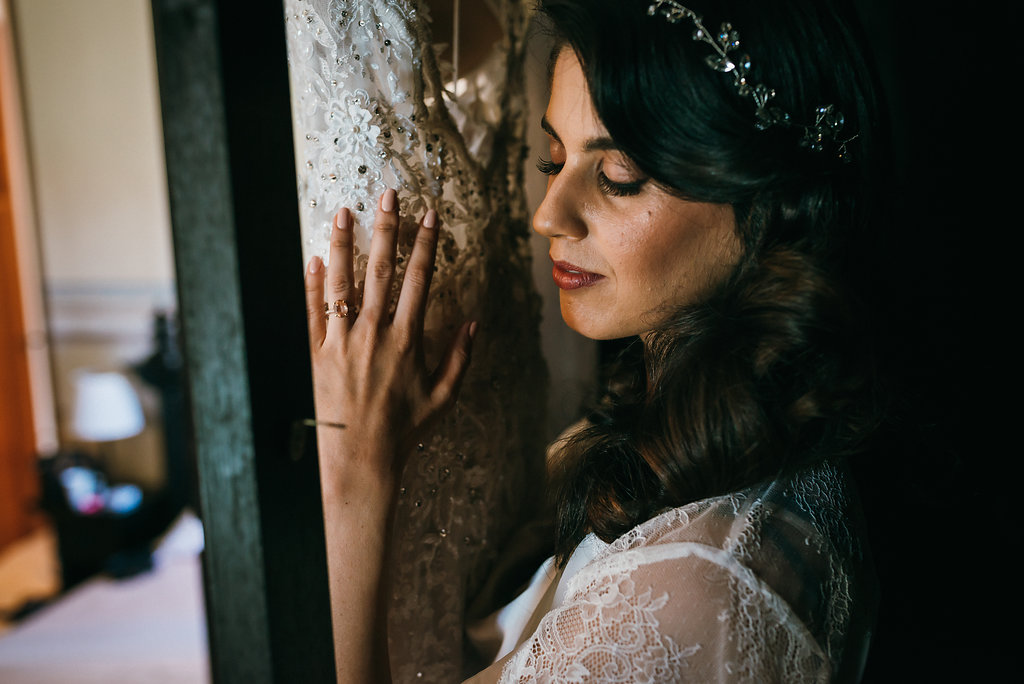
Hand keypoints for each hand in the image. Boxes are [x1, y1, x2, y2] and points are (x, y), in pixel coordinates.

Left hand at [304, 189, 475, 497]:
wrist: (358, 461)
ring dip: (344, 244)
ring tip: (343, 212)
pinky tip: (312, 260)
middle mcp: (373, 333)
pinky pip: (310, 312)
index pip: (419, 279)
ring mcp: (340, 342)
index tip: (429, 215)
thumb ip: (459, 357)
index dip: (425, 244)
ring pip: (342, 282)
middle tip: (389, 195)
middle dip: (386, 229)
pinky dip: (311, 285)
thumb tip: (474, 322)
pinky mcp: (313, 354)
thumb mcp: (442, 397)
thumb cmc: (402, 431)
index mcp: (407, 340)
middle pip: (381, 269)